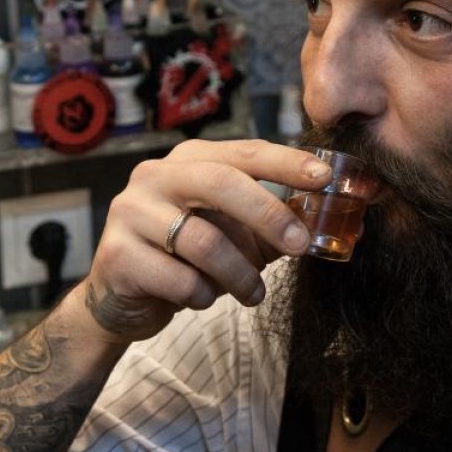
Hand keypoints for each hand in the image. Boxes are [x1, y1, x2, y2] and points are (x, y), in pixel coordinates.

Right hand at [82, 139, 331, 342]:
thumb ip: (274, 224)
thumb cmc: (185, 258)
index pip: (243, 152)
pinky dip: (203, 296)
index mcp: (187, 161)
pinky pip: (180, 280)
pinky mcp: (117, 254)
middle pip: (220, 183)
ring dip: (239, 274)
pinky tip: (200, 297)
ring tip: (253, 293)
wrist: (120, 299)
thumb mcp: (233, 235)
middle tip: (298, 244)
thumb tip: (334, 224)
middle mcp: (154, 176)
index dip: (285, 162)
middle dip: (267, 214)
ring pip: (203, 241)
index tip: (323, 177)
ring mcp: (130, 212)